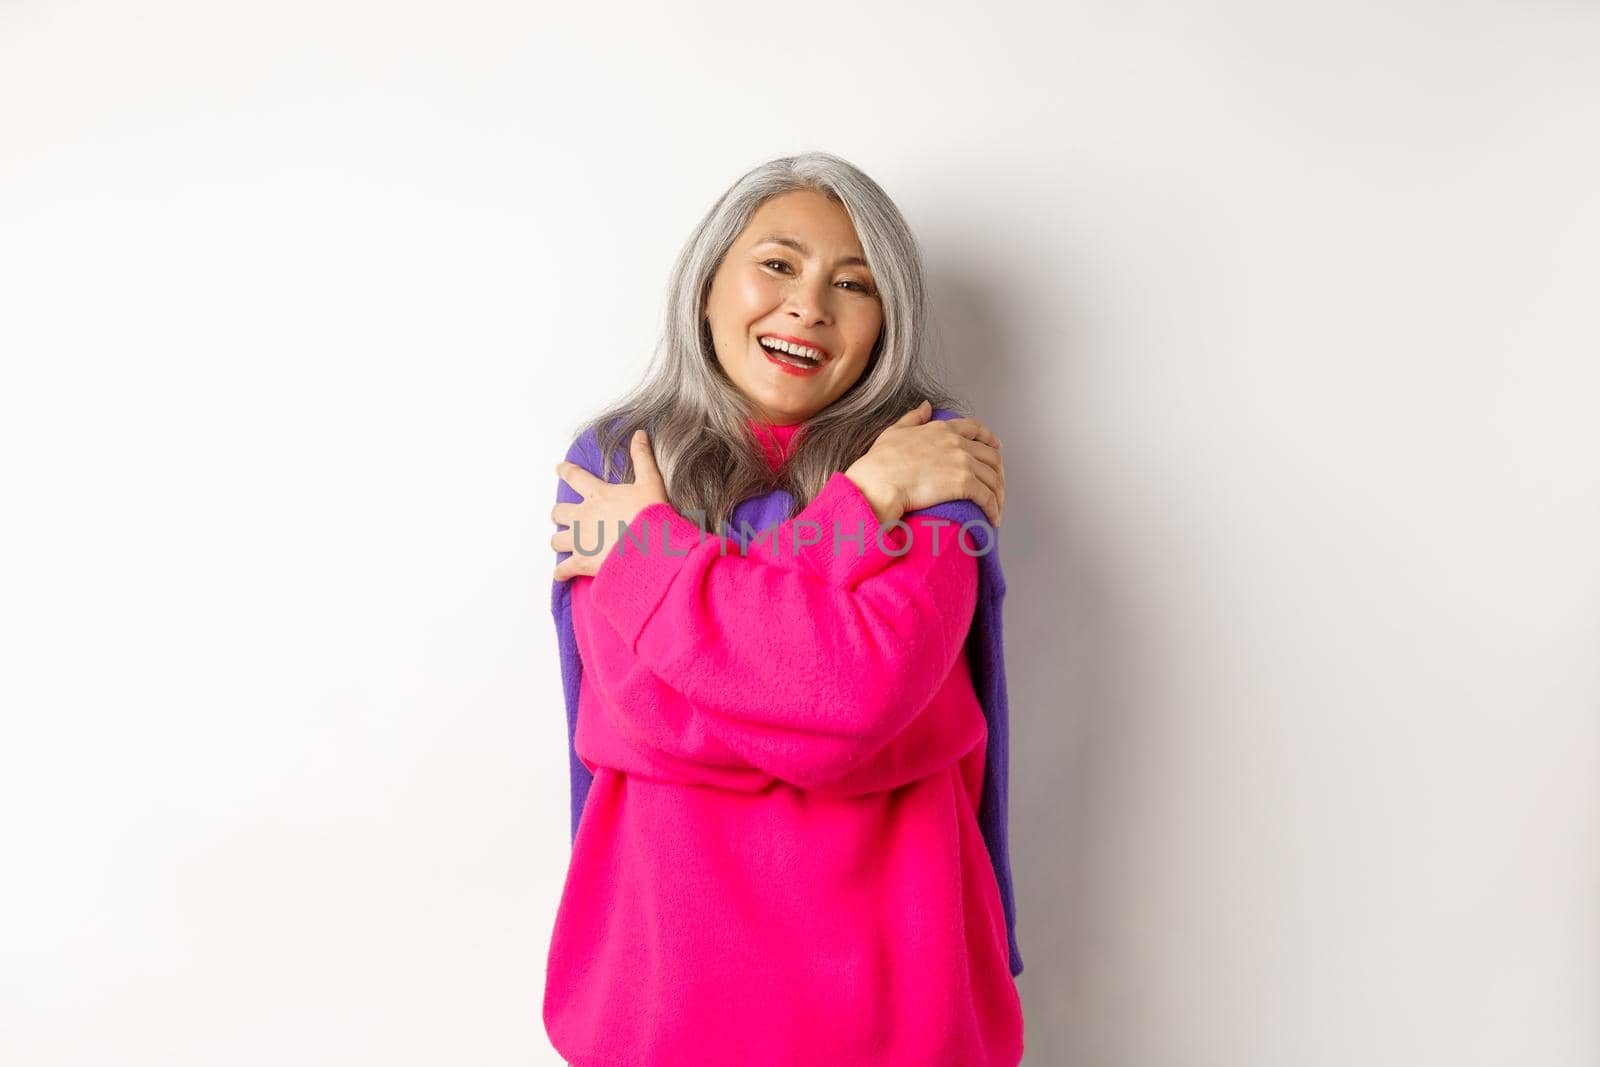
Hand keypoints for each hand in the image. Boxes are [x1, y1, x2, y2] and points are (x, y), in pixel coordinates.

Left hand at [551, 429, 669, 580]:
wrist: (651, 549)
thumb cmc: (652, 516)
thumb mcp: (651, 482)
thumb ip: (642, 457)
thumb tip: (639, 434)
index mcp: (597, 495)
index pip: (574, 477)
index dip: (565, 471)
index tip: (559, 469)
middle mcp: (583, 516)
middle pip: (558, 512)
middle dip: (560, 513)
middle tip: (566, 516)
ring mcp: (579, 540)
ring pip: (556, 540)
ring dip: (560, 541)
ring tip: (565, 544)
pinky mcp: (581, 562)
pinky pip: (562, 569)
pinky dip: (560, 572)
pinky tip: (561, 574)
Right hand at [842, 400, 1005, 527]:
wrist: (878, 482)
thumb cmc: (879, 462)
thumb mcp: (895, 431)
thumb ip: (913, 418)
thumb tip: (926, 405)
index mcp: (942, 429)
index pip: (975, 429)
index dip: (989, 438)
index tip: (996, 447)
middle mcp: (957, 443)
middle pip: (991, 456)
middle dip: (998, 473)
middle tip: (996, 488)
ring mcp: (962, 462)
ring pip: (993, 479)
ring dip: (998, 496)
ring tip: (995, 509)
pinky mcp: (963, 484)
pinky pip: (988, 497)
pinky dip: (994, 509)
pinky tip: (993, 519)